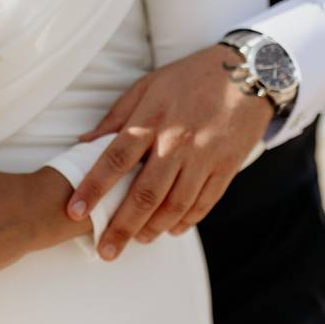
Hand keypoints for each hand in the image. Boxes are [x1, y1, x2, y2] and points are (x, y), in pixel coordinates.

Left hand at [67, 45, 272, 259]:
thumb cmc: (189, 78)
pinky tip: (172, 230)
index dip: (93, 188)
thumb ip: (116, 116)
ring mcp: (204, 157)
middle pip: (145, 194)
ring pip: (175, 205)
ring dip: (154, 229)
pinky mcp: (227, 167)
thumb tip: (84, 142)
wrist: (249, 71)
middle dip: (122, 227)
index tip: (74, 212)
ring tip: (138, 240)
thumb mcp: (147, 86)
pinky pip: (204, 202)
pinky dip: (186, 221)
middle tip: (106, 251)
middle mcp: (176, 142)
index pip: (114, 159)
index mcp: (151, 120)